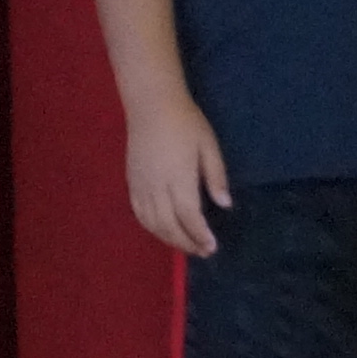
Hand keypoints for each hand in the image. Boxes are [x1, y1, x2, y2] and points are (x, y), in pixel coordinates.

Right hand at [124, 93, 230, 258]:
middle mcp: (156, 186)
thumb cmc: (186, 123)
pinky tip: (164, 231)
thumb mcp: (209, 146)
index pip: (189, 216)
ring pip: (152, 223)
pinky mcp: (132, 182)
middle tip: (203, 251)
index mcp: (178, 178)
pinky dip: (151, 227)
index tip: (211, 246)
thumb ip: (216, 177)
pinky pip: (139, 213)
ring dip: (169, 239)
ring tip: (187, 246)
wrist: (152, 106)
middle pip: (169, 225)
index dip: (199, 235)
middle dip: (186, 242)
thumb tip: (225, 204)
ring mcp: (141, 185)